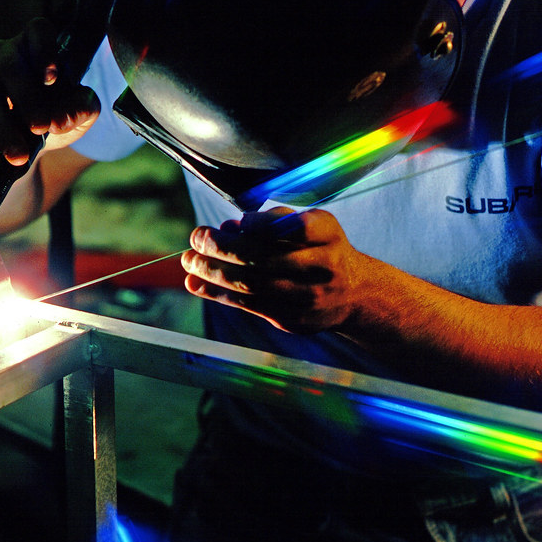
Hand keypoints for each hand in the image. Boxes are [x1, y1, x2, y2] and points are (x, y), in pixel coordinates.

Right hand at [0, 17, 100, 186]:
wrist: (26, 145)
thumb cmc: (57, 116)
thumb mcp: (78, 114)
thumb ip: (81, 109)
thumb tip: (64, 117)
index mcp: (36, 47)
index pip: (38, 31)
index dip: (45, 50)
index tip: (53, 78)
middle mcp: (4, 54)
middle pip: (10, 67)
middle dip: (27, 100)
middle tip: (42, 128)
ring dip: (3, 132)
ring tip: (19, 159)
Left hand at [181, 207, 367, 333]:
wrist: (353, 294)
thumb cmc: (321, 249)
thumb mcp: (311, 225)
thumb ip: (273, 221)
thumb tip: (228, 228)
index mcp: (328, 236)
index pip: (296, 228)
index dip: (261, 225)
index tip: (236, 223)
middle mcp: (323, 268)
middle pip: (266, 259)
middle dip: (223, 248)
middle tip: (196, 236)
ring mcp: (308, 298)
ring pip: (253, 286)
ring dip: (213, 273)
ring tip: (189, 260)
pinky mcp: (294, 320)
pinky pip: (250, 306)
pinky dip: (218, 293)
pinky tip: (196, 283)